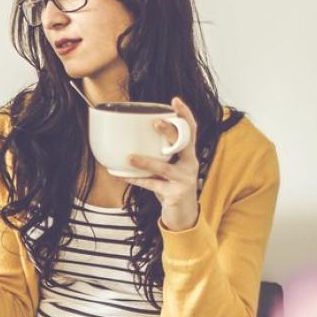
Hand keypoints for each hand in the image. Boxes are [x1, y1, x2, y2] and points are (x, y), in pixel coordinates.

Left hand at [124, 96, 202, 231]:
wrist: (183, 216)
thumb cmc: (172, 187)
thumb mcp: (169, 169)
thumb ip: (158, 156)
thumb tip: (132, 141)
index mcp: (189, 155)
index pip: (191, 130)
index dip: (185, 115)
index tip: (175, 101)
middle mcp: (190, 164)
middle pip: (183, 143)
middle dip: (170, 131)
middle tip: (155, 122)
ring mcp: (185, 179)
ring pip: (164, 167)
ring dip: (146, 162)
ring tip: (129, 157)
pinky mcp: (175, 194)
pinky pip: (154, 185)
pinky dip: (138, 180)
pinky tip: (125, 176)